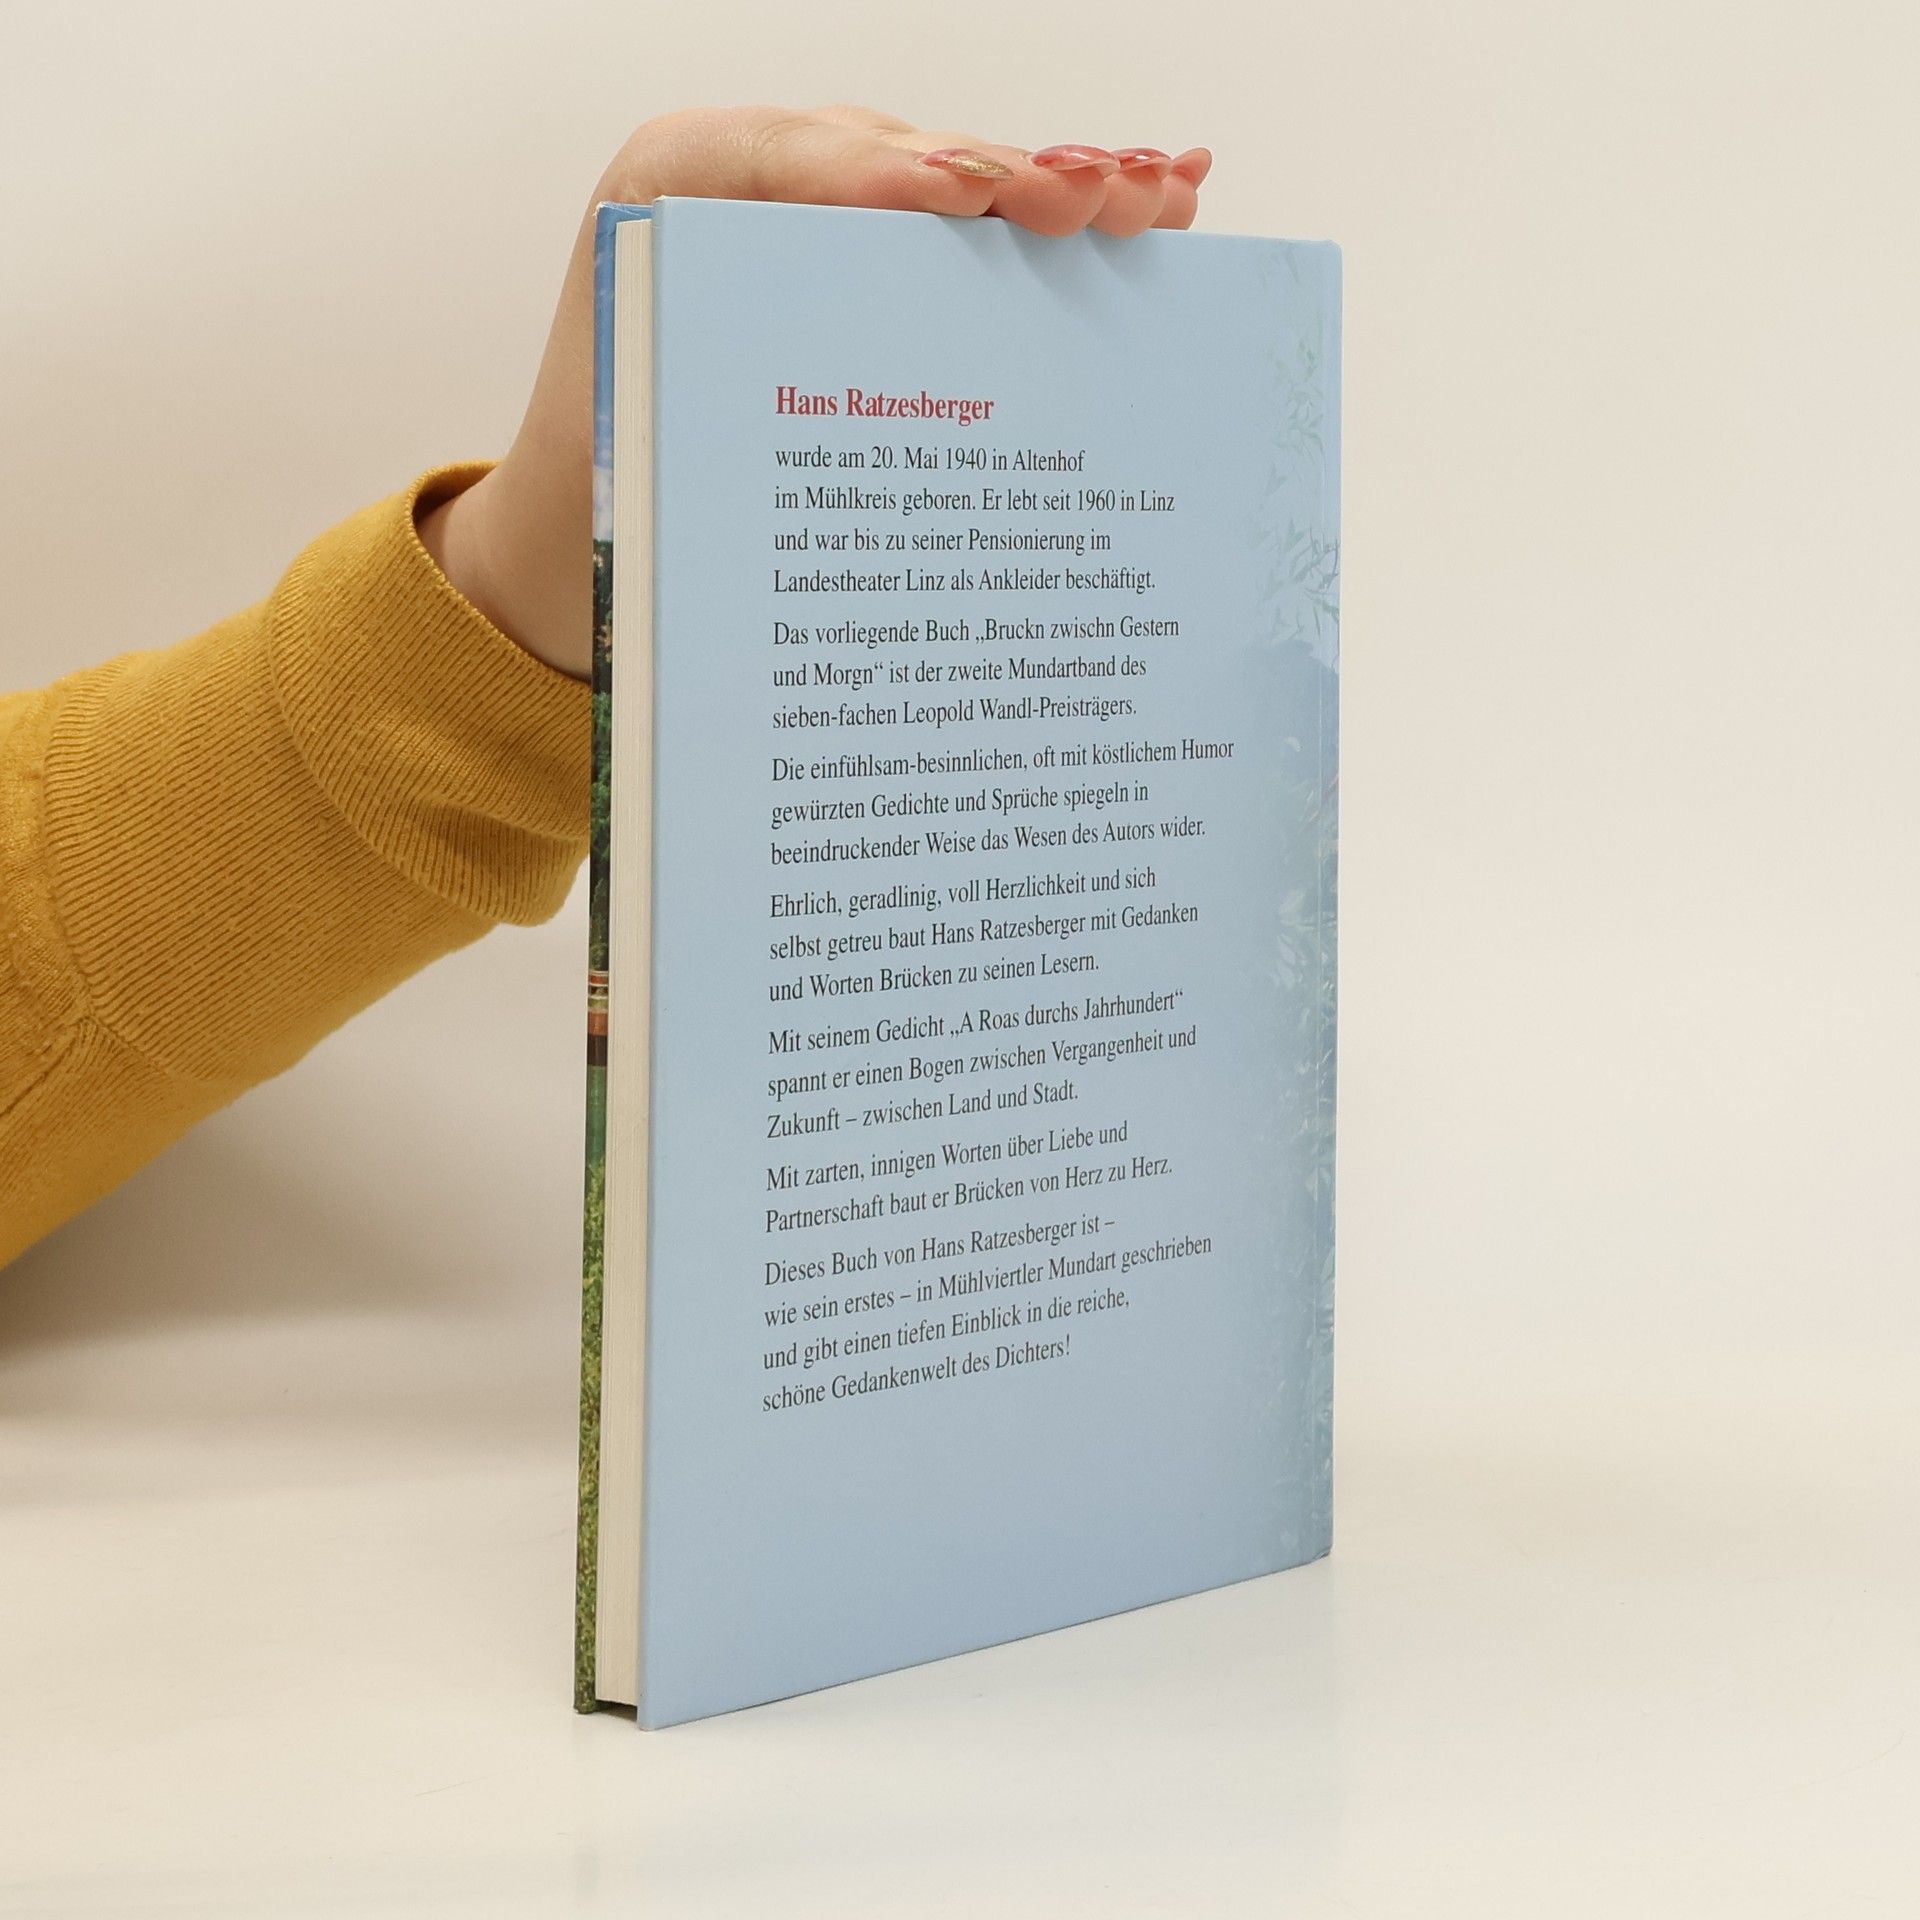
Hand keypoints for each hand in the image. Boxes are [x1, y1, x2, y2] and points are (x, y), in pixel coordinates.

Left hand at [419, 106, 1211, 678]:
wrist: (577, 525)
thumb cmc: (609, 491)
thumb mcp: (644, 452)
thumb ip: (722, 408)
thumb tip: (850, 435)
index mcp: (673, 190)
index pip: (801, 164)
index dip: (892, 179)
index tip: (967, 200)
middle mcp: (754, 178)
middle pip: (909, 162)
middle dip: (1012, 181)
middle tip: (1101, 200)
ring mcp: (824, 210)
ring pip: (961, 190)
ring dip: (1067, 192)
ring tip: (1160, 197)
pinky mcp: (869, 257)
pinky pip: (970, 232)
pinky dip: (1057, 224)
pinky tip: (1154, 200)